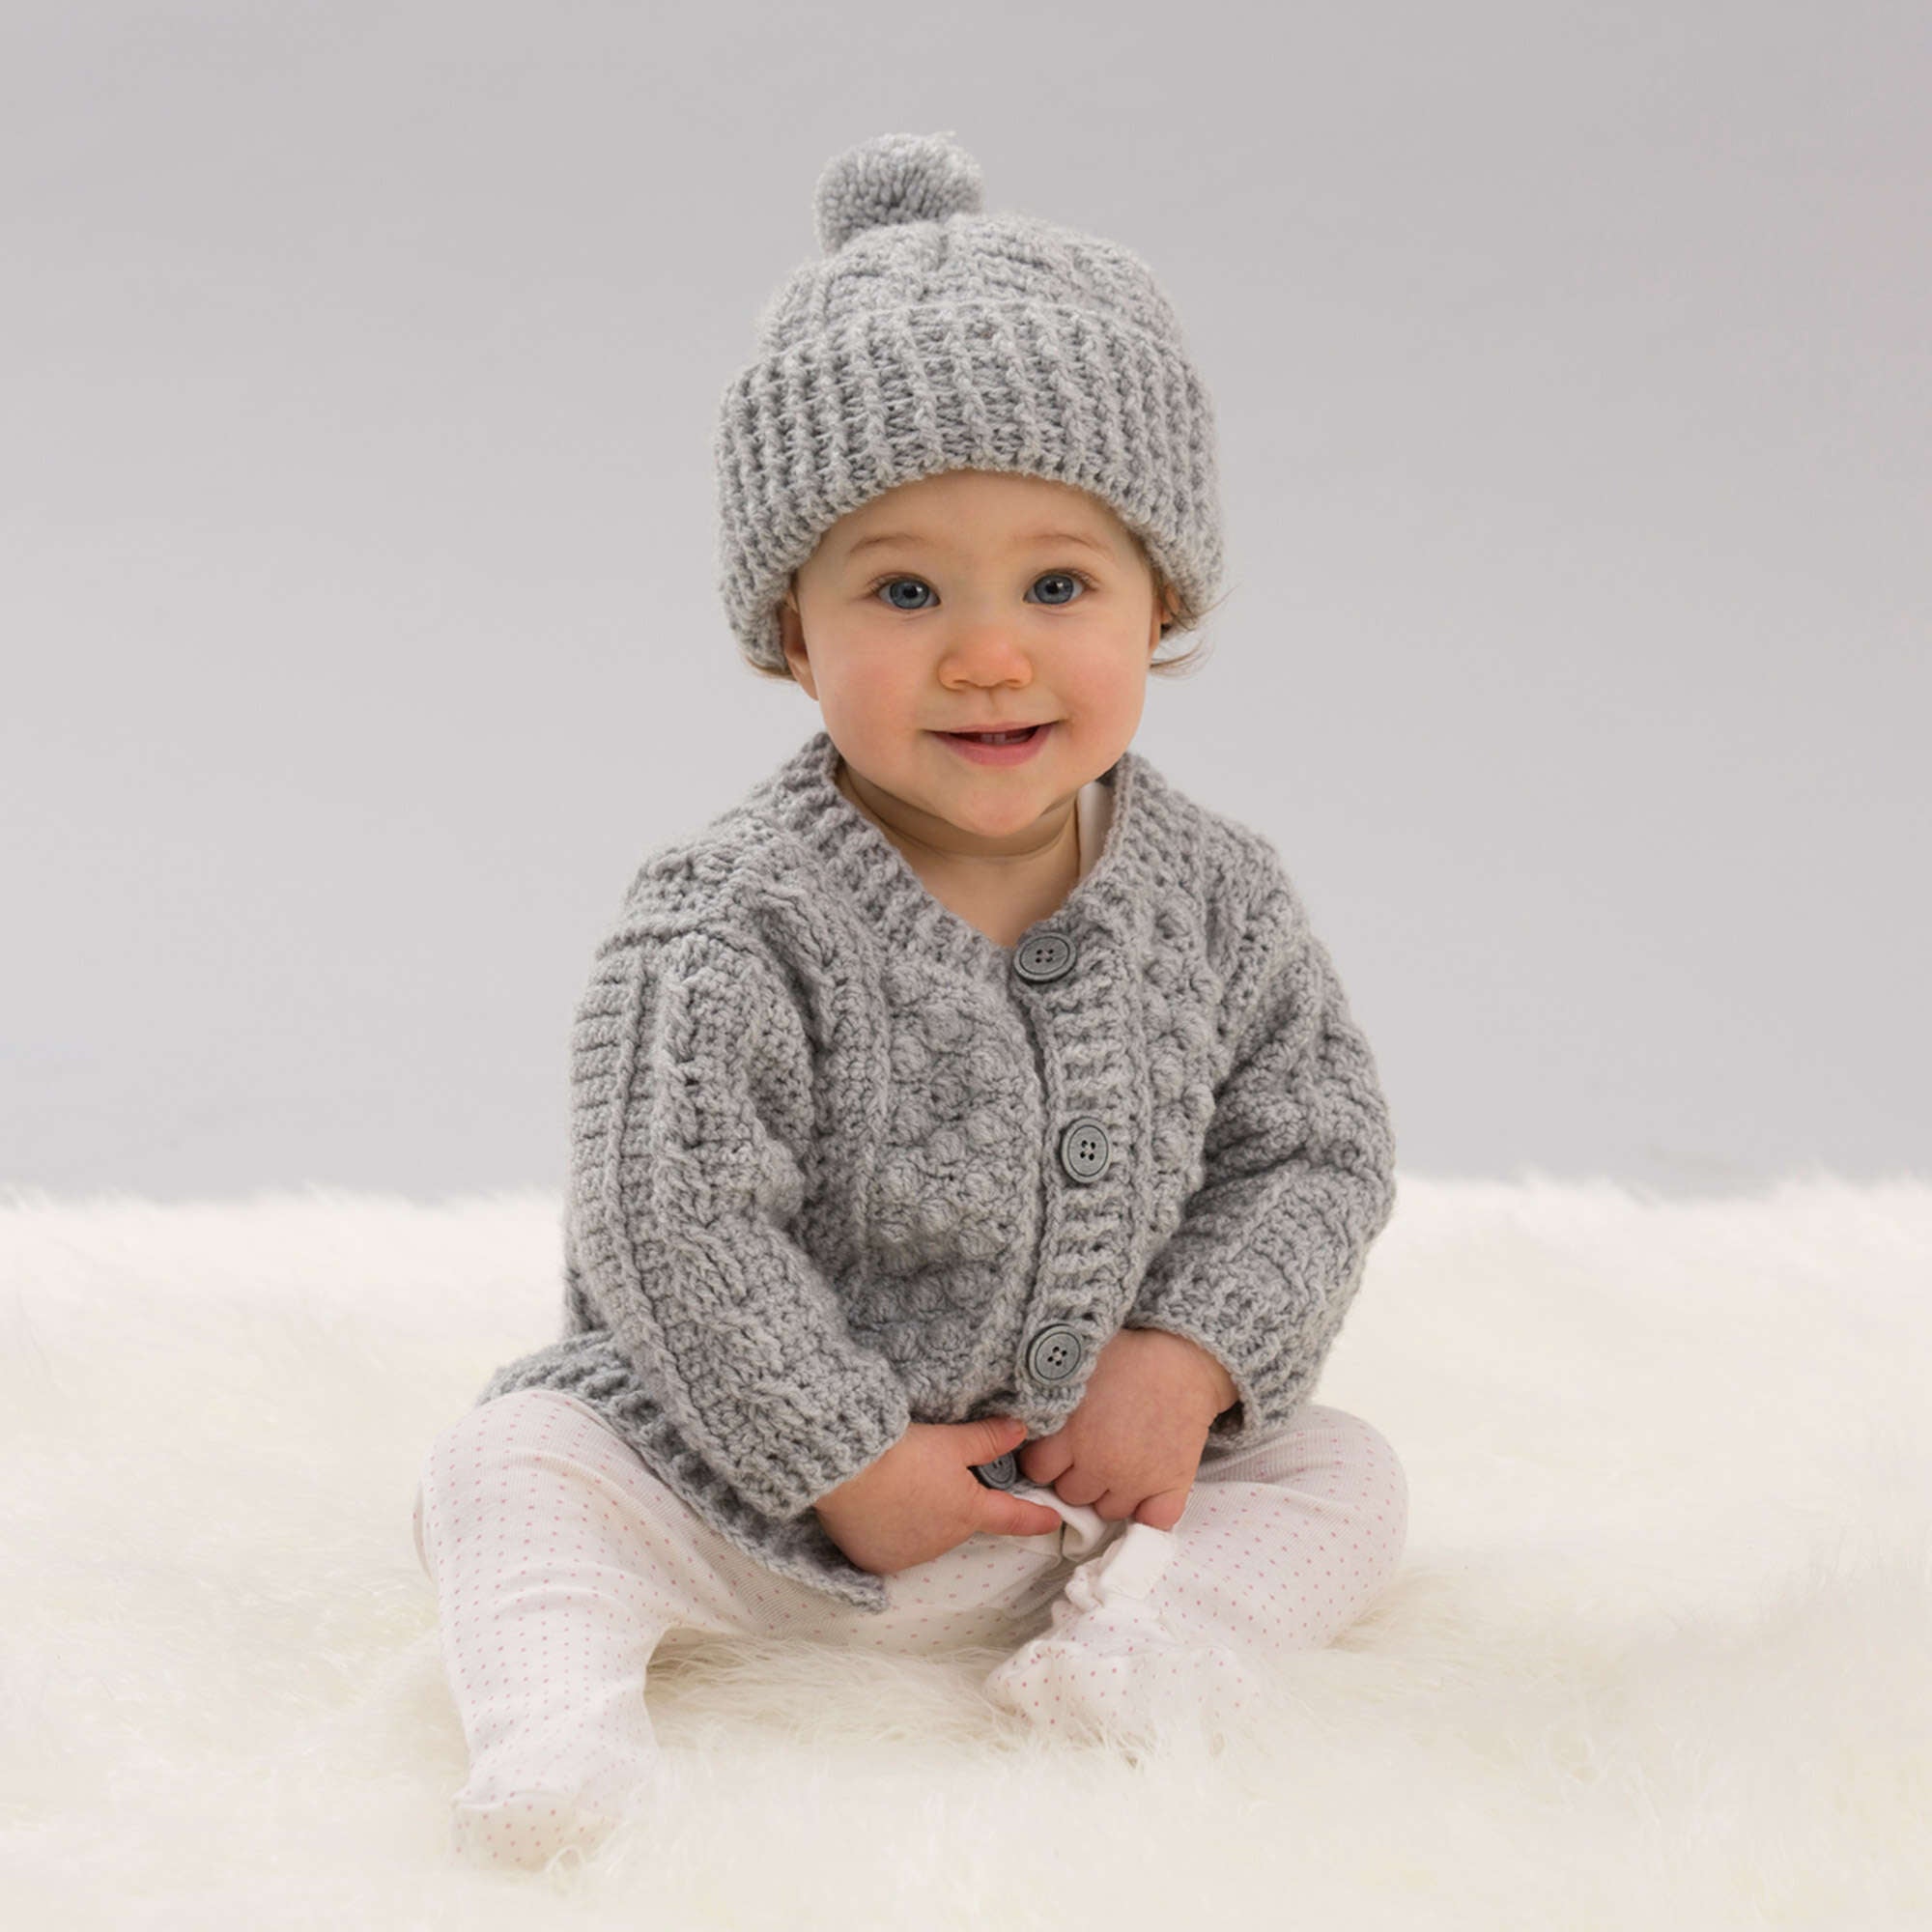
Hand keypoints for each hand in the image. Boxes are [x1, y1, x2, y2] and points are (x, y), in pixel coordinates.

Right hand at [811, 1416, 1062, 1576]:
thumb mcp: (950, 1441)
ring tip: (901, 1488)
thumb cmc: (902, 1452)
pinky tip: (880, 1509)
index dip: (1033, 1518)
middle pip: (959, 1522)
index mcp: (967, 1512)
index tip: (1053, 1521)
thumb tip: (1021, 1431)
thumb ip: (988, 1439)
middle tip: (933, 1475)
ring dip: (924, 1519)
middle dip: (955, 1504)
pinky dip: (893, 1532)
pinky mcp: (876, 1561)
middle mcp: (942, 1541)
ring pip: (927, 1535)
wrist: (844, 1471)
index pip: (1011, 1518)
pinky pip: (894, 1547)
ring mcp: (908, 1556)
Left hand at [1018, 1328, 1226, 1530]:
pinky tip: (1145, 1490)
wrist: (1186, 1357)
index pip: (1038, 1470)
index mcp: (1070, 1432)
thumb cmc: (1129, 1354)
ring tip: (1118, 1463)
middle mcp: (1100, 1462)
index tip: (1056, 1446)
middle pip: (1070, 1494)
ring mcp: (1137, 1479)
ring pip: (1107, 1511)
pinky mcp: (1172, 1485)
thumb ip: (1046, 1392)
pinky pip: (1153, 1521)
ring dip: (1108, 1493)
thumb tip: (1018, 1407)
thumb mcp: (1077, 1364)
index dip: (1044, 1458)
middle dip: (1075, 1476)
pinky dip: (1148, 1512)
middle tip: (1089, 1452)